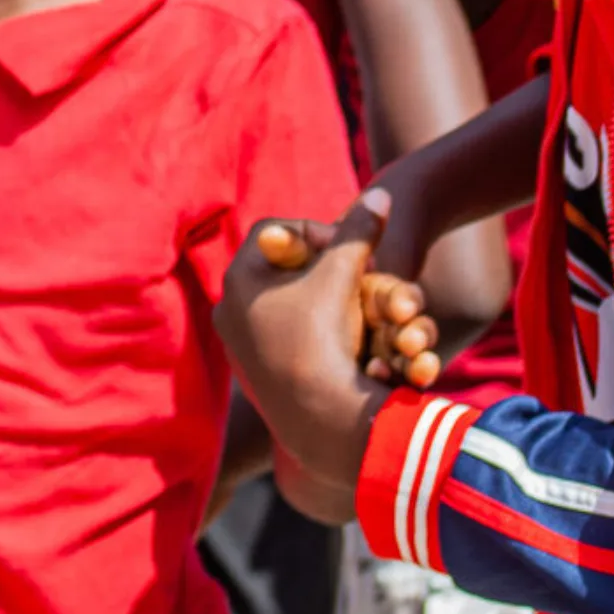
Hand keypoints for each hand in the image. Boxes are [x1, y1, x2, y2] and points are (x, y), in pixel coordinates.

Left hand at [217, 192, 431, 522]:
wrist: (316, 419)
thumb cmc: (323, 338)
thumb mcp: (342, 276)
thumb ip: (358, 233)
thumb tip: (381, 195)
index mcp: (239, 280)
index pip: (273, 231)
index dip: (314, 230)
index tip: (345, 246)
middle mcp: (232, 311)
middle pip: (283, 269)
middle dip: (327, 268)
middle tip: (355, 273)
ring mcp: (243, 346)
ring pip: (292, 305)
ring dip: (329, 300)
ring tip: (356, 306)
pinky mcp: (261, 376)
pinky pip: (294, 338)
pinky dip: (324, 332)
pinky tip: (347, 338)